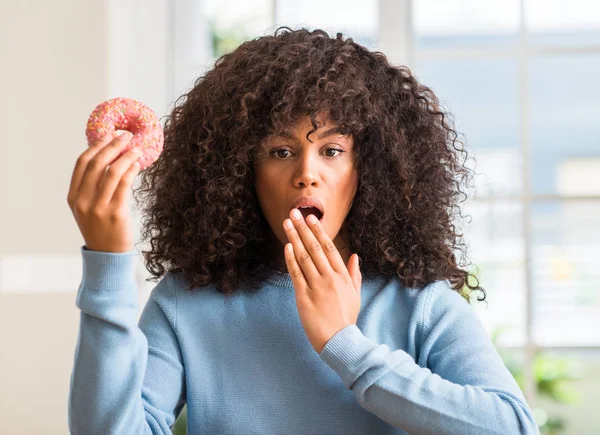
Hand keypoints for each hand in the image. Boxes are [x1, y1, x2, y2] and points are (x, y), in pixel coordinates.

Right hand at [67, 132, 141, 252]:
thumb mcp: (88, 208)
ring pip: (112, 171)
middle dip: (112, 145)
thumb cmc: (102, 228)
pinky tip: (138, 164)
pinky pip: (124, 184)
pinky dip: (132, 170)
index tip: (108, 135)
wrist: (107, 255)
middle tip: (125, 136)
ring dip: (125, 156)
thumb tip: (108, 158)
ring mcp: (98, 207)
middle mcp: (82, 201)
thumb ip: (92, 187)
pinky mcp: (115, 213)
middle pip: (97, 163)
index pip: (82, 163)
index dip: (96, 146)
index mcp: (73, 197)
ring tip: (136, 148)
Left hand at [283, 209, 361, 353]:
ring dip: (295, 238)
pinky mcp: (304, 297)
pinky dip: (291, 259)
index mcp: (342, 276)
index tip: (311, 218)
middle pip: (314, 248)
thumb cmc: (347, 319)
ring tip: (287, 223)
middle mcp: (330, 278)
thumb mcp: (356, 295)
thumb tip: (355, 256)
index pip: (329, 248)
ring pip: (304, 257)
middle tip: (294, 213)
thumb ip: (354, 274)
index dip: (319, 232)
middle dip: (303, 229)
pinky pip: (296, 274)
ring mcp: (317, 287)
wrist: (340, 342)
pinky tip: (286, 246)